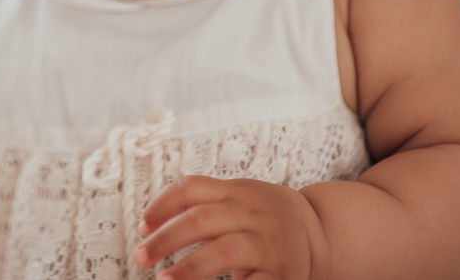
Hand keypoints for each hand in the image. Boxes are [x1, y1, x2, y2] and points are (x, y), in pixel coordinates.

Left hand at [134, 175, 327, 279]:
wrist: (319, 230)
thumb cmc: (263, 216)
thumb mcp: (236, 198)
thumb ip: (199, 204)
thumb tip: (149, 226)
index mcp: (235, 191)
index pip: (191, 188)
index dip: (162, 205)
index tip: (142, 227)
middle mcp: (251, 213)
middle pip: (202, 219)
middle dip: (166, 239)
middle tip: (141, 256)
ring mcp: (267, 242)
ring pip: (224, 251)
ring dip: (190, 268)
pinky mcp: (279, 271)